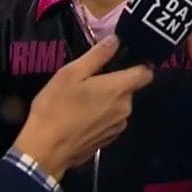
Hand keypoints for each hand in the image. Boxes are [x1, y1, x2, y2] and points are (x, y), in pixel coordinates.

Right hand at [12, 36, 152, 178]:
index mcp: (120, 89)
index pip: (146, 72)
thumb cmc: (56, 107)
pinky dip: (101, 115)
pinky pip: (111, 120)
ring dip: (107, 99)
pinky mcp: (108, 141)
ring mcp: (118, 127)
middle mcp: (125, 108)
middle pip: (129, 88)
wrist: (45, 151)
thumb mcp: (71, 73)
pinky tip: (81, 117)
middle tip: (89, 79)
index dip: (140, 63)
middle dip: (115, 82)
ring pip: (119, 105)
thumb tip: (117, 40)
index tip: (125, 58)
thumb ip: (98, 55)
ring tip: (82, 99)